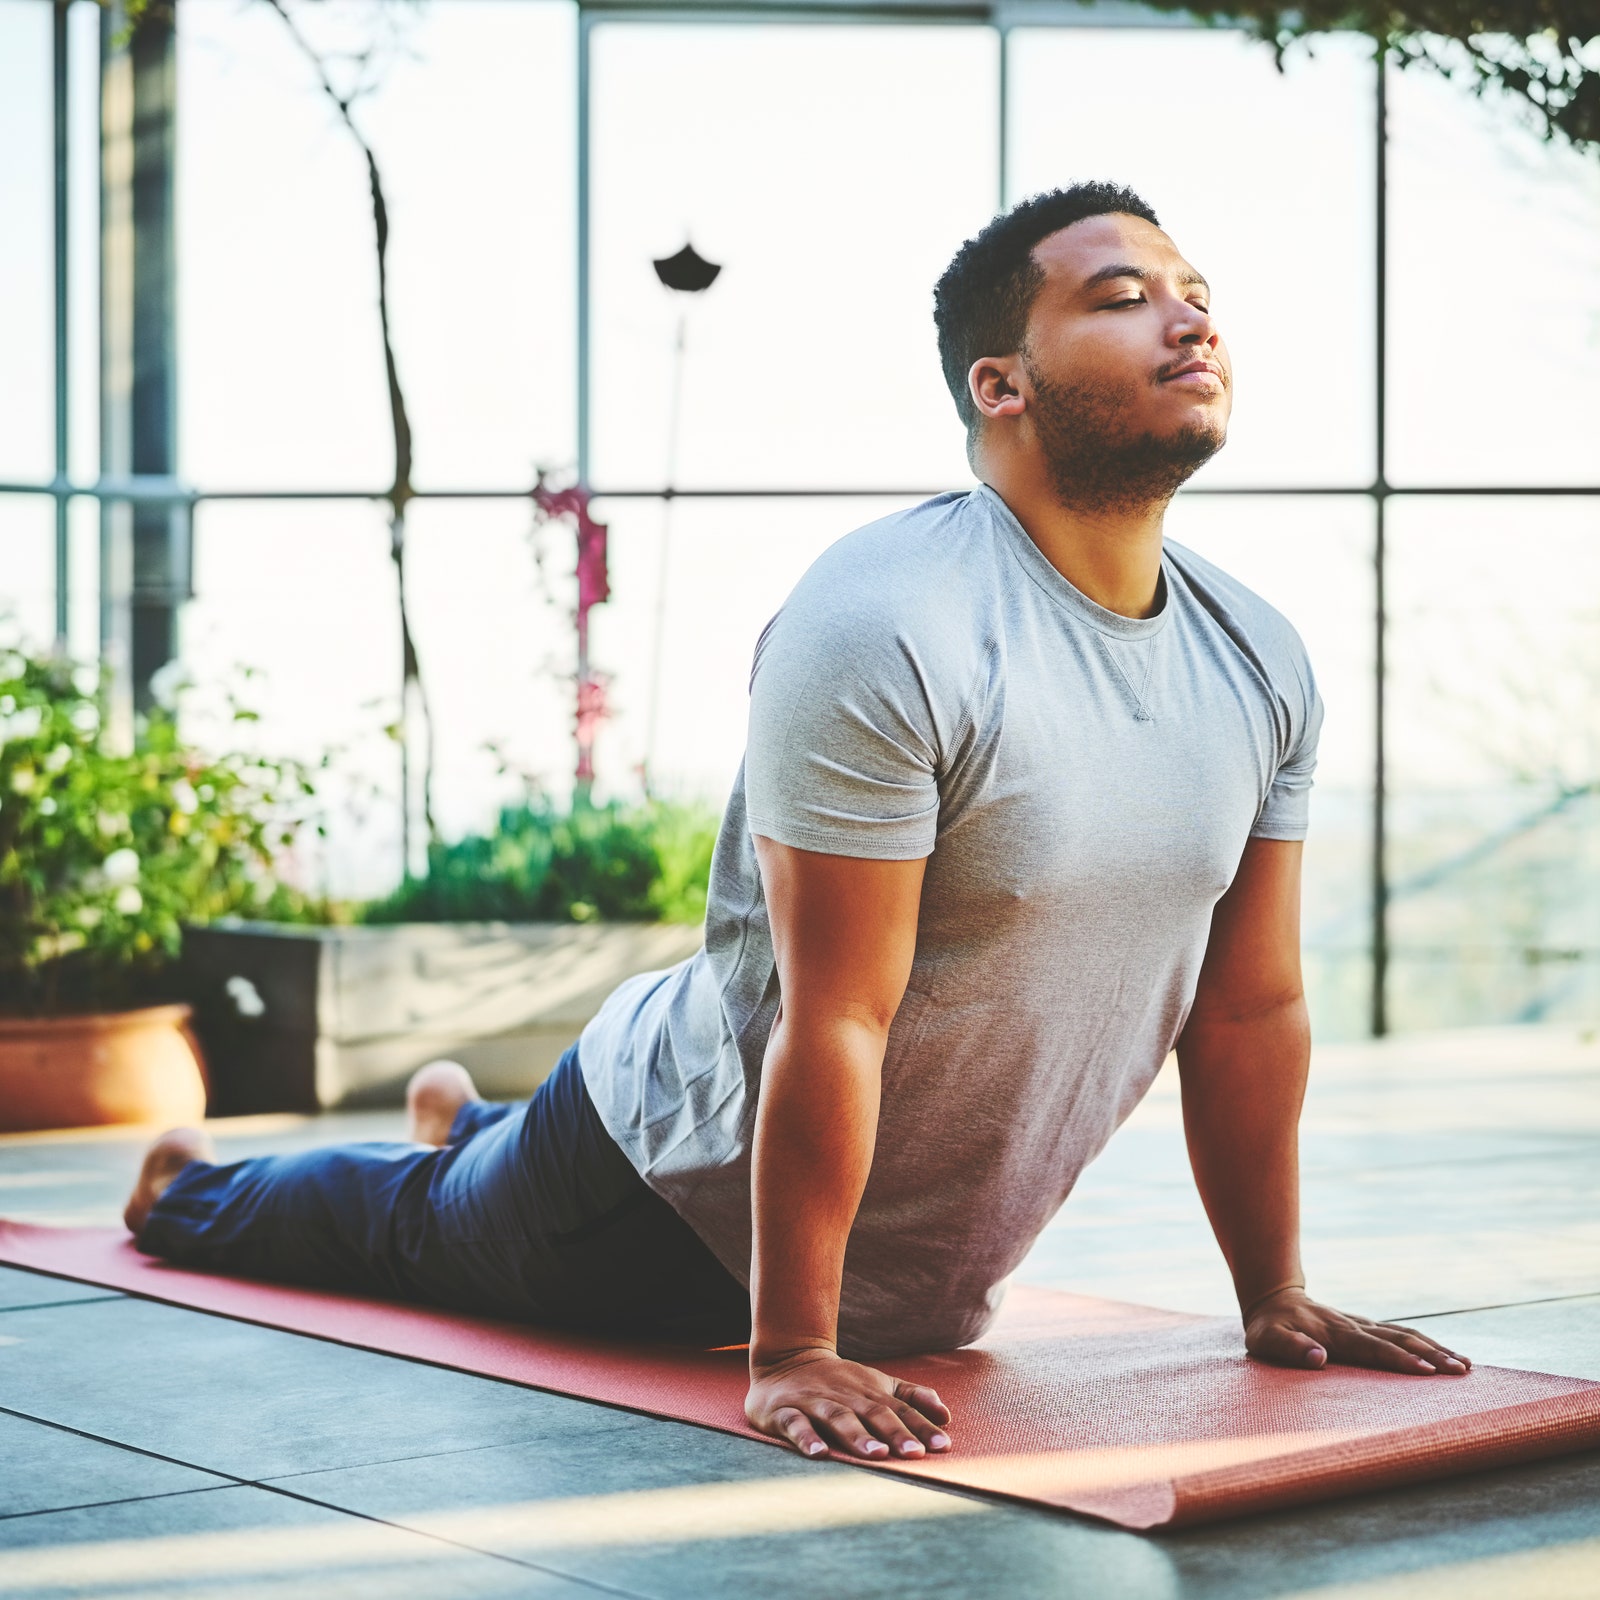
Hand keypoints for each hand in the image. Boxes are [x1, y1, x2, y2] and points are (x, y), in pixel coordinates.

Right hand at [746, 1347, 952, 1459]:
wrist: (786, 1358)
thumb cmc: (841, 1381)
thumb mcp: (879, 1384)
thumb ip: (913, 1397)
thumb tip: (947, 1415)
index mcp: (870, 1393)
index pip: (901, 1410)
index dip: (922, 1427)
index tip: (943, 1446)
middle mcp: (845, 1397)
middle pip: (873, 1415)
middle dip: (895, 1434)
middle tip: (914, 1454)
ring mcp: (815, 1403)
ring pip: (838, 1419)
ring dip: (857, 1436)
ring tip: (876, 1455)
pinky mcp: (785, 1412)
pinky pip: (795, 1424)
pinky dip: (806, 1438)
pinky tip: (819, 1453)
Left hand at [1244, 1287, 1470, 1375]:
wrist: (1273, 1298)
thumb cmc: (1269, 1328)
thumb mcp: (1267, 1340)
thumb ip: (1290, 1349)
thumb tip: (1319, 1358)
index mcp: (1334, 1334)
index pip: (1372, 1349)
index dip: (1399, 1359)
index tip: (1426, 1370)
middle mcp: (1353, 1327)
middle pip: (1398, 1339)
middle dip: (1431, 1354)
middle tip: (1461, 1370)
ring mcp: (1362, 1325)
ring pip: (1405, 1333)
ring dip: (1435, 1348)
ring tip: (1466, 1365)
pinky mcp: (1366, 1327)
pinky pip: (1400, 1333)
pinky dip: (1425, 1343)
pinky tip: (1446, 1354)